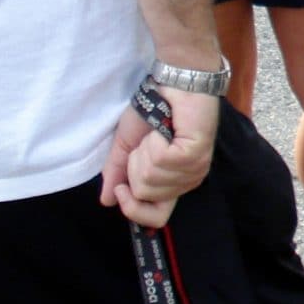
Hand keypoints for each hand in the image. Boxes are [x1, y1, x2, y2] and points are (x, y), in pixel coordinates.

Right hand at [100, 87, 218, 227]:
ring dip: (145, 150)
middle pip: (145, 194)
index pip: (156, 219)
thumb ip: (117, 172)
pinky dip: (154, 141)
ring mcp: (195, 169)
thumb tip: (107, 200)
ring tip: (159, 133)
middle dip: (135, 166)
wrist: (173, 84)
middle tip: (148, 143)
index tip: (122, 188)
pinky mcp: (196, 154)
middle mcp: (187, 181)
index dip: (133, 209)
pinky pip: (160, 160)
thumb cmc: (154, 111)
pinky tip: (167, 129)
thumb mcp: (126, 145)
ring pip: (150, 178)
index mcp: (172, 183)